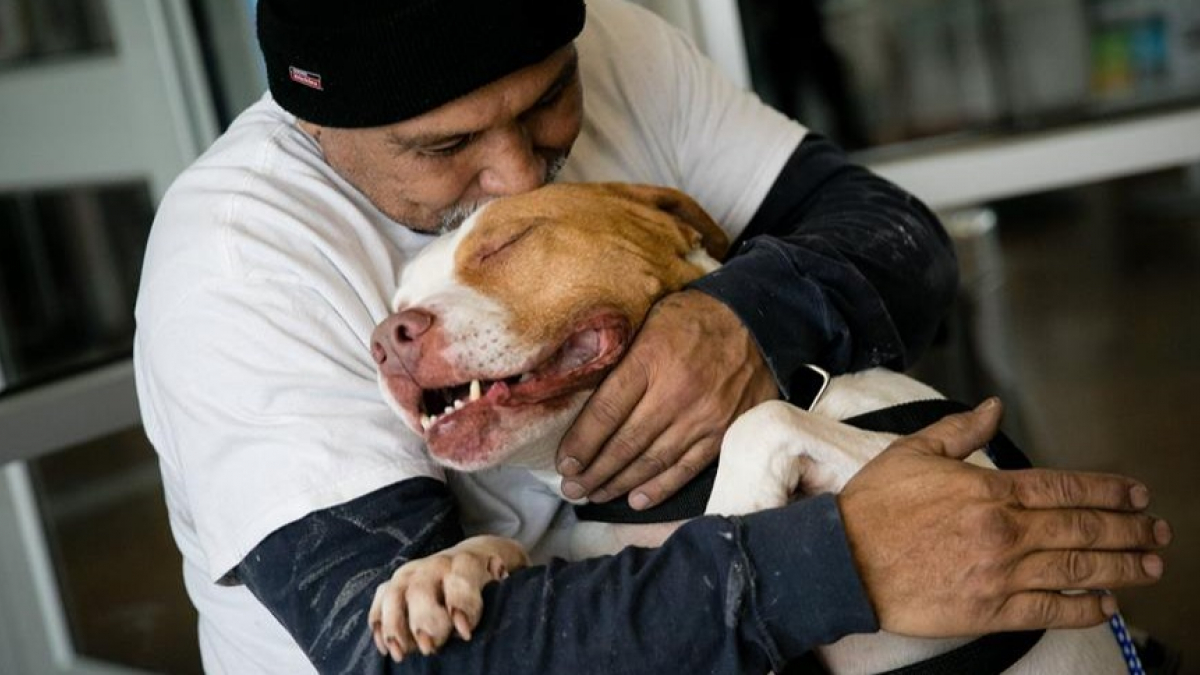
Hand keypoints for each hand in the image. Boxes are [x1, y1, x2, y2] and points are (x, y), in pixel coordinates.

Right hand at [369, 536, 528, 661]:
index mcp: (467, 561)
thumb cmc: (495, 577)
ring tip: (401, 654)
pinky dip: (379, 624)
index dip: (461, 603)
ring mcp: (413, 572)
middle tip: (430, 648)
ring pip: (394, 594)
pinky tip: (386, 648)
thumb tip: (508, 591)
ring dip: (394, 625)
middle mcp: (436, 564)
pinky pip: (380, 600)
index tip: (464, 633)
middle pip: (421, 588)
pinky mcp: (395, 583)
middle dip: (423, 620)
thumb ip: (506, 588)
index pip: (461, 576)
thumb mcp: (508, 579)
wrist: (476, 557)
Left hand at [556, 290, 777, 508]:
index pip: (606, 411)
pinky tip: (636, 500)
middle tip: (571, 489)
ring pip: (652, 461)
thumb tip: (579, 387)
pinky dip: (659, 487)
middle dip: (593, 471)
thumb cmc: (694, 318)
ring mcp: (703, 417)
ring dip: (618, 484)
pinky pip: (686, 468)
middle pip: (625, 443)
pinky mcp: (723, 433)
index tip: (564, 463)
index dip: (580, 442)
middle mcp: (676, 392)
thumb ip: (621, 356)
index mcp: (651, 359)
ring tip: (594, 495)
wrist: (757, 322)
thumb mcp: (650, 320)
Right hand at [839, 398, 1170, 636]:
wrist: (842, 561)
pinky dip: (1083, 608)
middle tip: (1157, 531)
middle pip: (1084, 529)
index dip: (1109, 491)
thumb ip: (959, 431)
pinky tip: (1105, 605)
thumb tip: (993, 409)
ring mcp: (1001, 574)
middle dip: (1129, 529)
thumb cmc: (872, 507)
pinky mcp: (989, 611)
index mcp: (989, 490)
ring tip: (1149, 565)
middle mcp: (1004, 532)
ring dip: (1122, 568)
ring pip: (1077, 569)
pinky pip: (1049, 610)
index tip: (1136, 494)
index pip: (1066, 488)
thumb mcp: (912, 453)